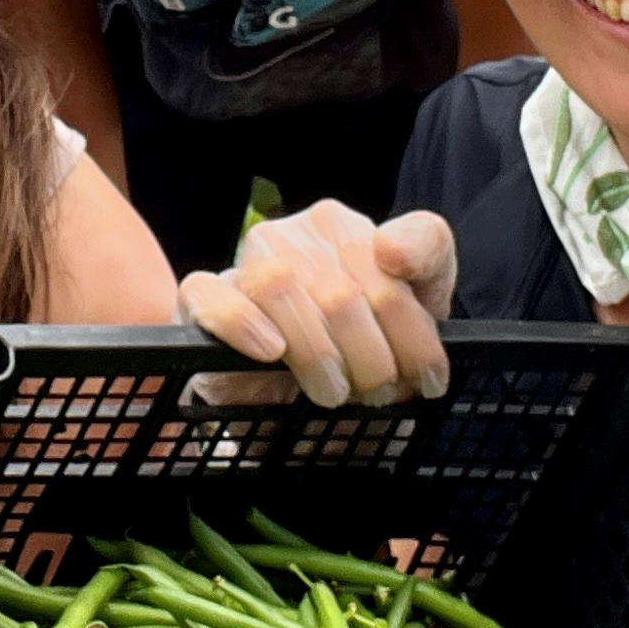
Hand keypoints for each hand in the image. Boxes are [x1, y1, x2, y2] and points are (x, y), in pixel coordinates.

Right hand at [180, 200, 456, 407]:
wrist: (321, 400)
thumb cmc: (372, 343)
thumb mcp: (420, 295)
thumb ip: (425, 250)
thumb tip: (388, 249)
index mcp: (341, 227)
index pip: (392, 259)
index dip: (414, 331)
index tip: (426, 378)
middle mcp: (292, 237)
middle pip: (341, 294)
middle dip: (372, 360)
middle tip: (378, 394)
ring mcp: (245, 265)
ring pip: (279, 289)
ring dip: (318, 356)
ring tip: (335, 392)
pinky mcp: (202, 301)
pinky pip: (210, 296)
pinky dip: (242, 324)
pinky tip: (272, 353)